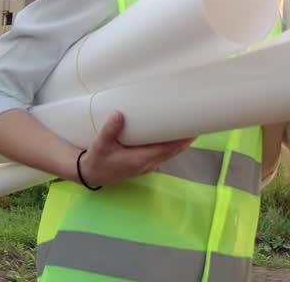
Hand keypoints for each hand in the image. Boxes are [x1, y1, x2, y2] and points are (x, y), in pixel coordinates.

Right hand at [78, 111, 194, 186]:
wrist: (92, 174)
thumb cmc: (98, 159)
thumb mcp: (101, 144)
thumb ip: (110, 129)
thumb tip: (119, 114)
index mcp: (141, 159)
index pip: (167, 149)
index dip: (182, 141)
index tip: (193, 129)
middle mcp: (148, 163)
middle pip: (173, 151)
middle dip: (186, 139)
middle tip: (198, 122)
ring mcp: (147, 165)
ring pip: (170, 154)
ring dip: (181, 143)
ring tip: (190, 127)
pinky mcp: (144, 163)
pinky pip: (164, 154)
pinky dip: (172, 146)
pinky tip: (173, 136)